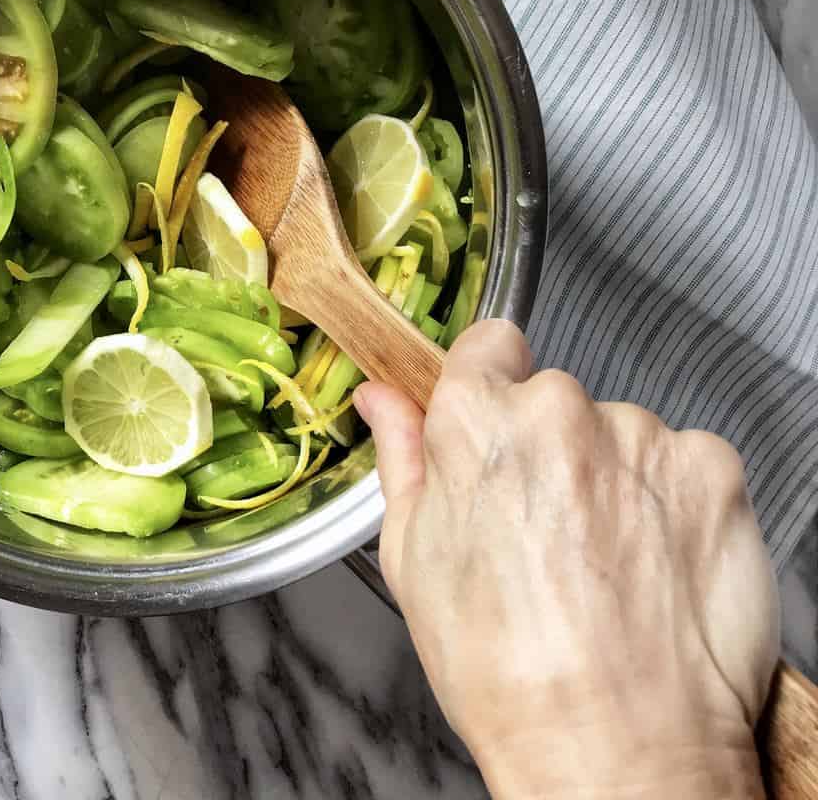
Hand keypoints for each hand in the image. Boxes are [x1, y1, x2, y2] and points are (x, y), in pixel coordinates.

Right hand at [356, 320, 778, 799]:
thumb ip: (404, 459)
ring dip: (615, 477)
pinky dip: (673, 501)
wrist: (615, 752)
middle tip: (547, 530)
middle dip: (551, 448)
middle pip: (555, 398)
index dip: (490, 386)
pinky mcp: (713, 469)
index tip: (500, 431)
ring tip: (605, 562)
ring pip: (621, 433)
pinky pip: (684, 462)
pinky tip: (652, 563)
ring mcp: (643, 437)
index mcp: (479, 421)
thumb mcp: (416, 560)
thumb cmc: (505, 672)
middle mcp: (561, 410)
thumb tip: (383, 401)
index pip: (489, 344)